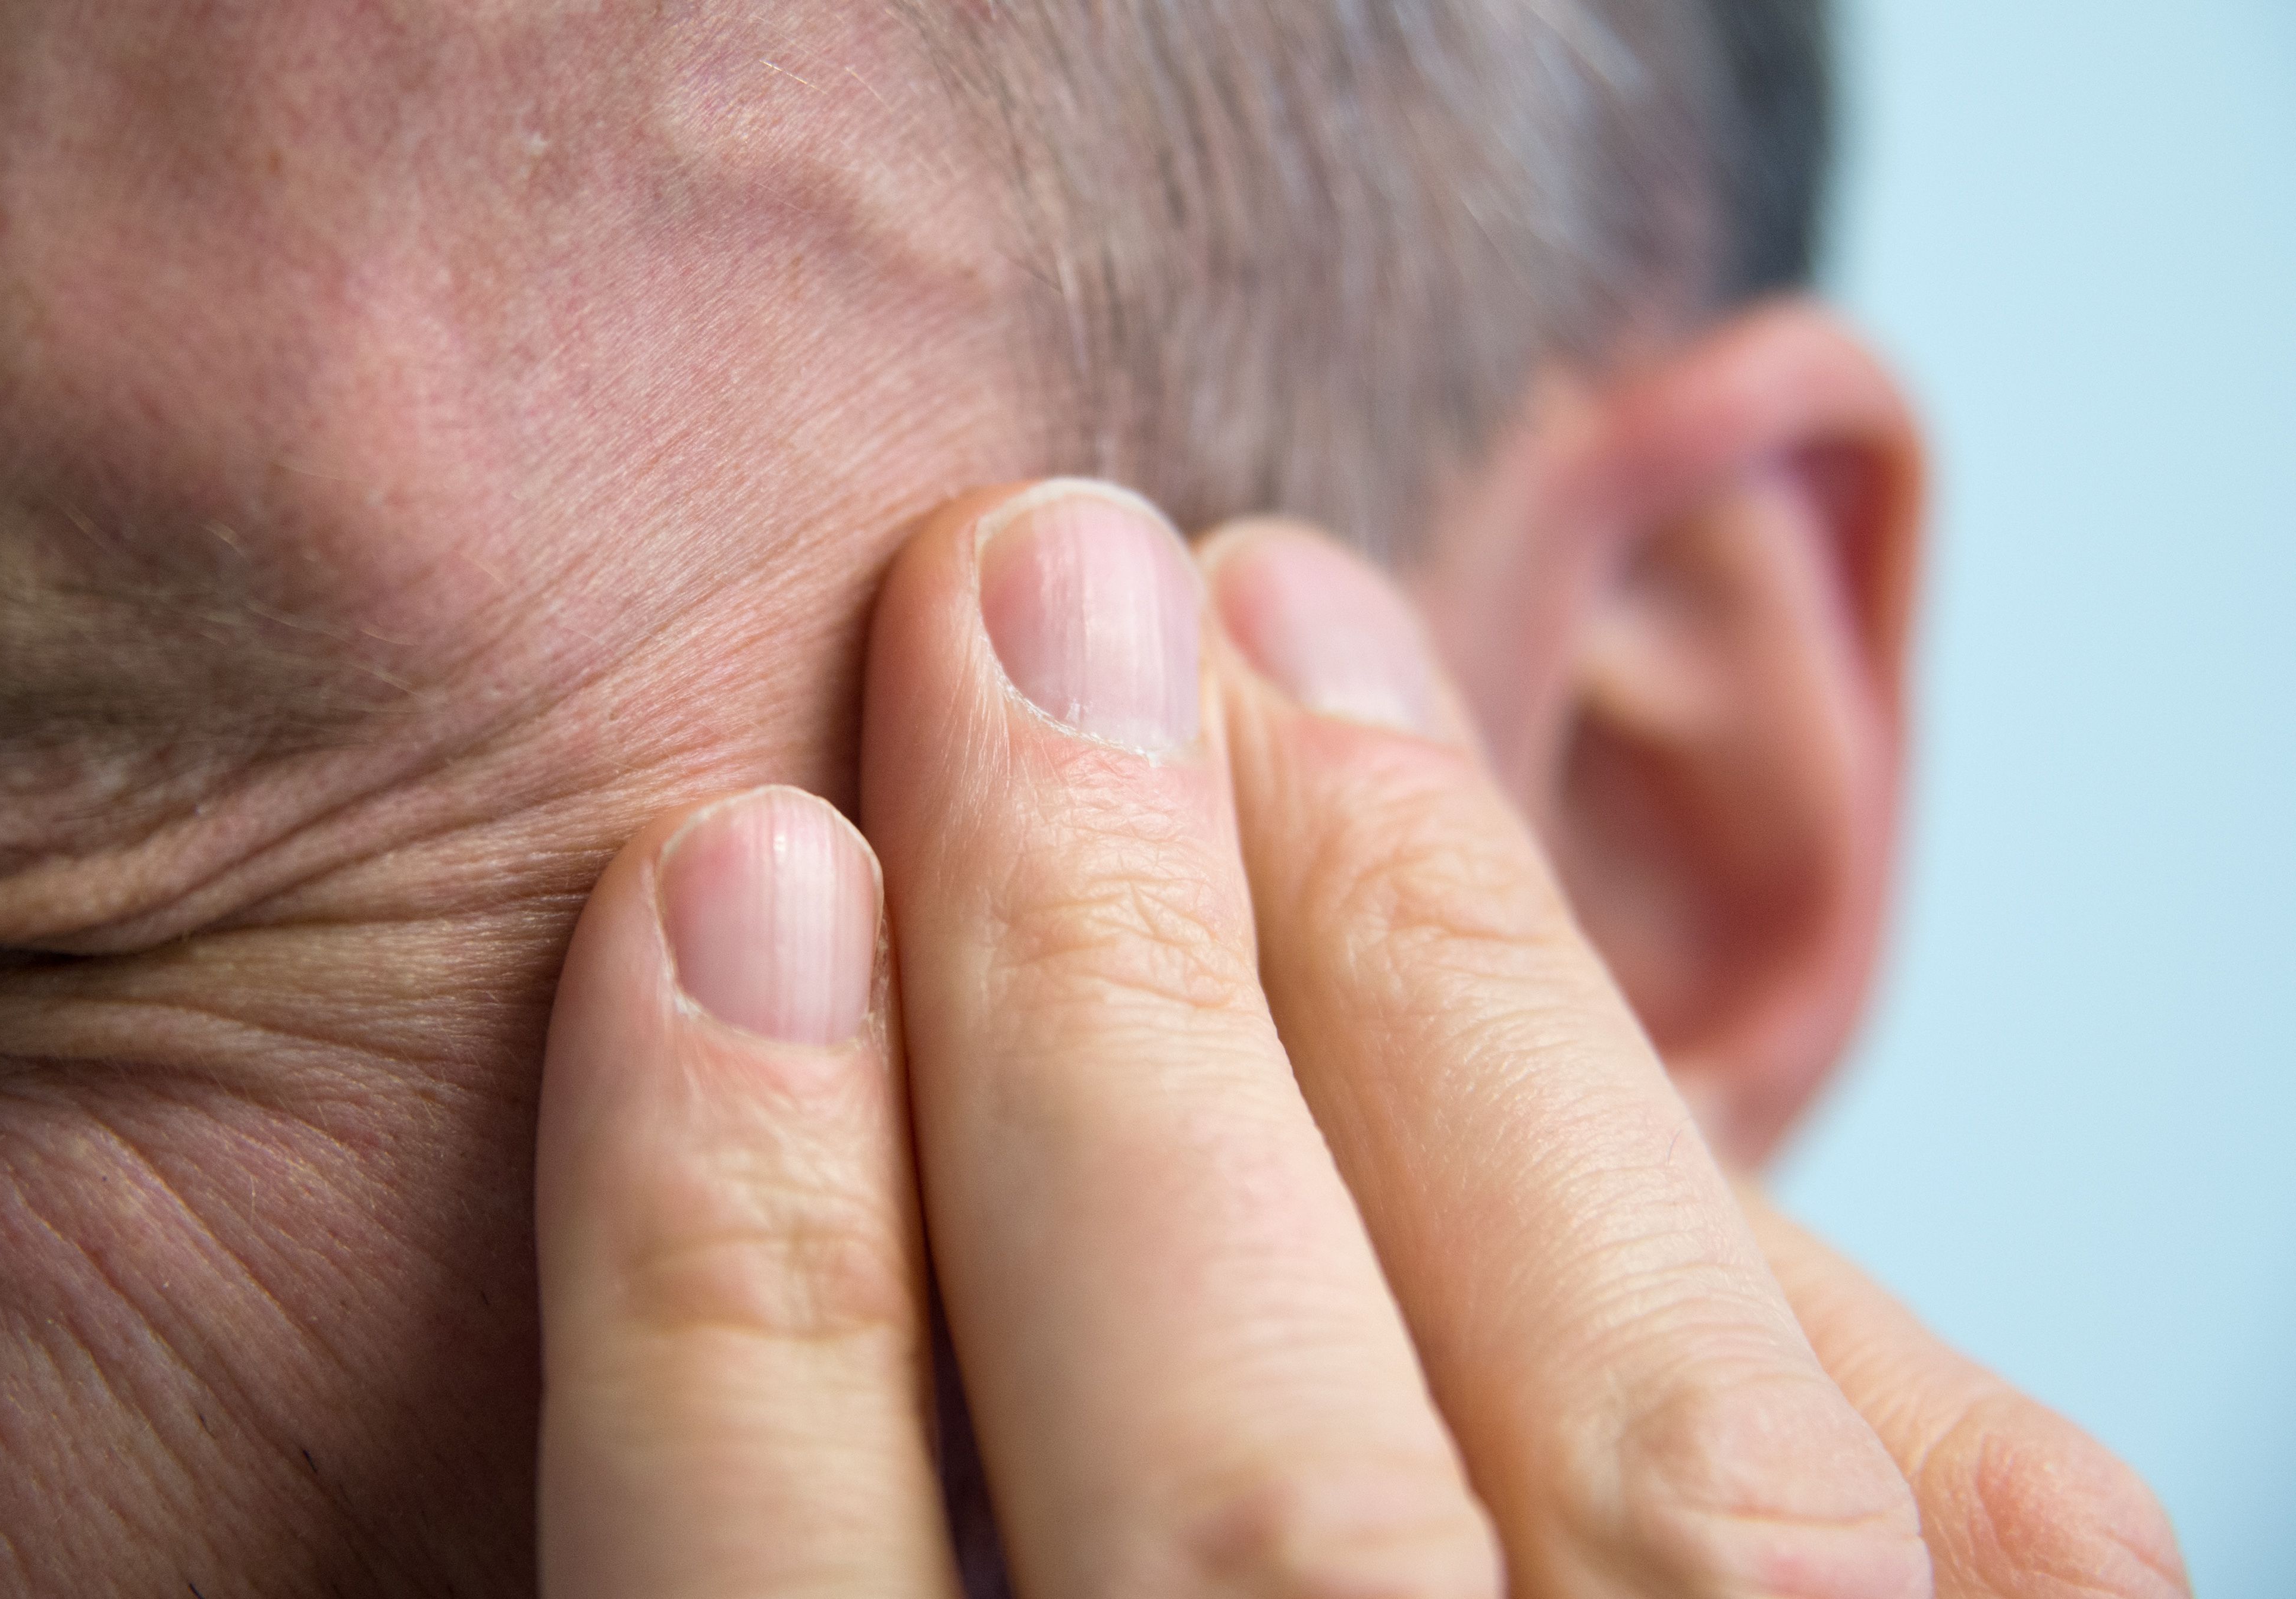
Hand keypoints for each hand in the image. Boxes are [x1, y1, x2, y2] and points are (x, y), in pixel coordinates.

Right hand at [533, 480, 2185, 1596]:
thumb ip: (795, 1535)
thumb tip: (721, 1156)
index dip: (744, 1264)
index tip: (712, 890)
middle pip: (1253, 1546)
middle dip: (1111, 1012)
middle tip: (1020, 605)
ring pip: (1635, 1492)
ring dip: (1430, 996)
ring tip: (1275, 631)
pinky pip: (1977, 1543)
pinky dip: (1746, 1221)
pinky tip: (1556, 963)